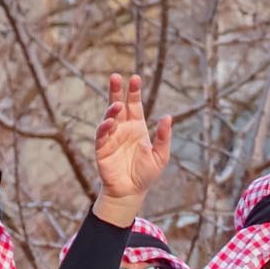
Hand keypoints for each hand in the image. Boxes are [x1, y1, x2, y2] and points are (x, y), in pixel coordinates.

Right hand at [92, 74, 173, 218]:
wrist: (131, 192)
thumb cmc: (145, 174)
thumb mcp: (160, 156)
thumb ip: (163, 137)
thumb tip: (168, 117)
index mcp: (137, 128)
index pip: (135, 105)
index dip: (134, 92)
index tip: (135, 78)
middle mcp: (123, 129)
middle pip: (118, 105)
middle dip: (117, 90)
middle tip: (115, 76)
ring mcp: (111, 137)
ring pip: (109, 117)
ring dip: (111, 109)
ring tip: (117, 105)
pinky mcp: (102, 148)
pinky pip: (101, 134)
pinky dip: (104, 127)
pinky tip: (109, 122)